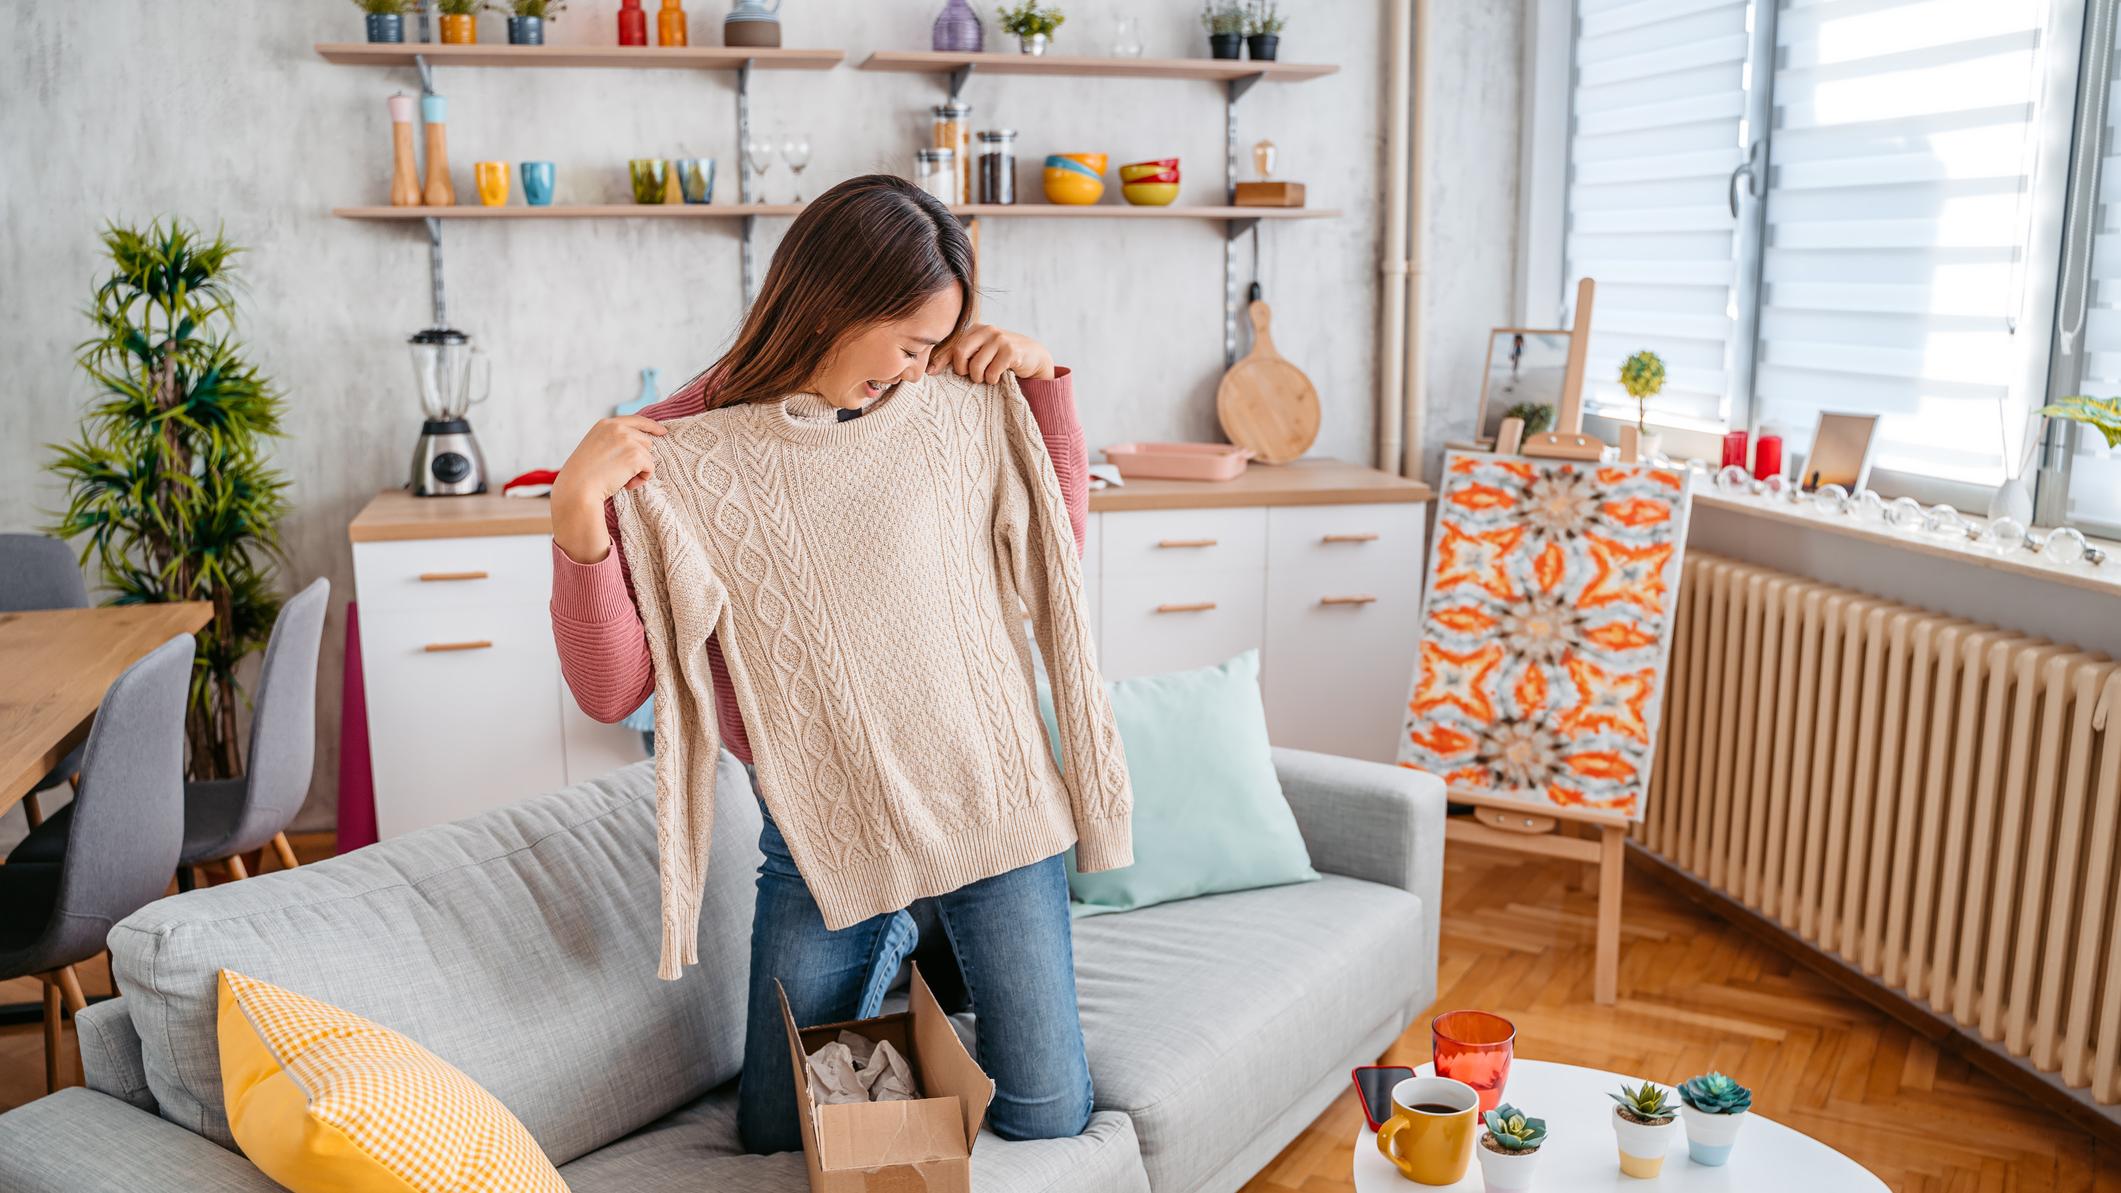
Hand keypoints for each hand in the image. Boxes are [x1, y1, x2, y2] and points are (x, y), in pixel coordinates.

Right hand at [551, 414, 665, 564]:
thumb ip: (613, 440)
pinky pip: (650, 468)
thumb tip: (640, 445)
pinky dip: (642, 479)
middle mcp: (618, 428)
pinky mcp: (636, 455)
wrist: (578, 487)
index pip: (636, 421)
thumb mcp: (595, 446)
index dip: (651, 426)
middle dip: (639, 458)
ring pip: (649, 455)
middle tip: (621, 473)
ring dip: (639, 470)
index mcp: (606, 424)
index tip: (662, 431)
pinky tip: (626, 484)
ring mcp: (628, 440)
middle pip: (646, 441)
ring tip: (621, 479)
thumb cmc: (584, 474)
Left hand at [931, 323, 1055, 383]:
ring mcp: (999, 338)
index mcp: (975, 329)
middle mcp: (986, 329)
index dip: (939, 360)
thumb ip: (961, 355)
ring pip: (976, 365)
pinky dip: (992, 380)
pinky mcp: (1010, 350)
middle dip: (961, 369)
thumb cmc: (1001, 357)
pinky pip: (992, 372)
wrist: (1032, 356)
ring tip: (985, 378)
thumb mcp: (980, 352)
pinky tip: (997, 377)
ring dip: (979, 378)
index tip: (932, 373)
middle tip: (970, 376)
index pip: (951, 343)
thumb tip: (931, 369)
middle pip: (960, 352)